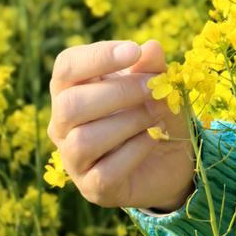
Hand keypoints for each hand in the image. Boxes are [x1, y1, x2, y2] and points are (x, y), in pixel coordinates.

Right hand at [47, 38, 195, 210]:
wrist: (172, 156)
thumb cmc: (154, 108)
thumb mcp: (158, 82)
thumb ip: (151, 66)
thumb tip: (151, 48)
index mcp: (71, 89)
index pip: (66, 67)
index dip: (97, 56)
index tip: (134, 50)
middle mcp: (63, 124)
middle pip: (70, 105)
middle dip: (119, 92)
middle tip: (153, 88)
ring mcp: (73, 159)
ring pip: (83, 141)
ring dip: (129, 122)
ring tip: (156, 114)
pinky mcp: (92, 187)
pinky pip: (105, 171)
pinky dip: (136, 149)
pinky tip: (153, 137)